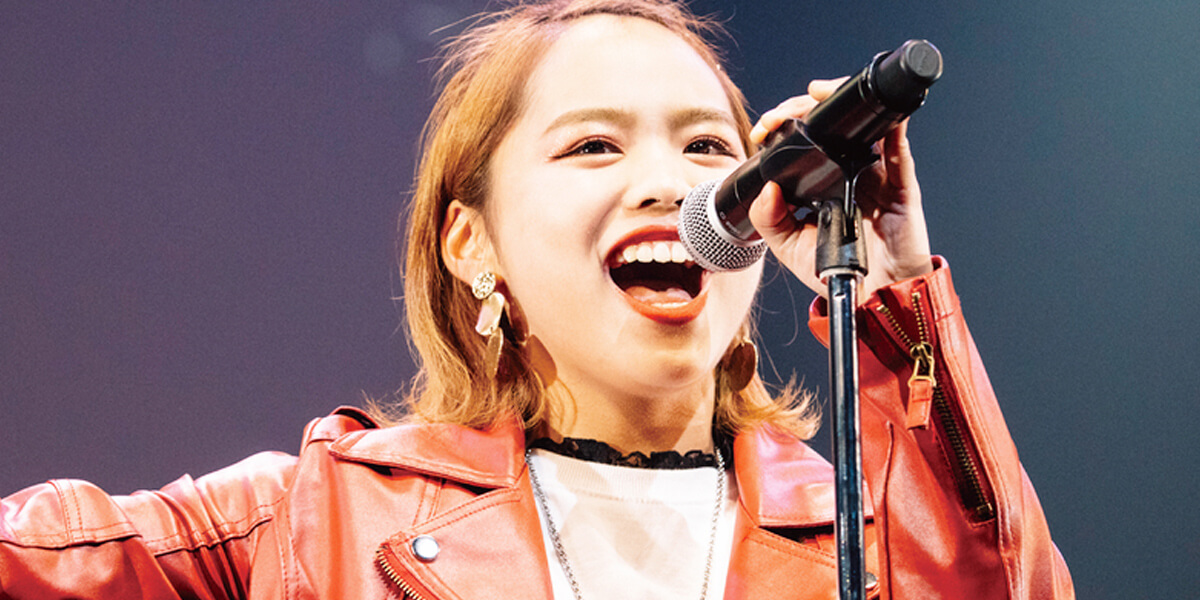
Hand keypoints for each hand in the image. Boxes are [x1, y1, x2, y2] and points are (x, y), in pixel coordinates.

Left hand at [747, 78, 933, 299]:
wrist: (875, 297)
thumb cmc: (836, 271)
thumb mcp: (789, 247)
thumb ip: (769, 220)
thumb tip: (766, 187)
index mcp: (823, 183)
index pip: (804, 143)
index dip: (785, 127)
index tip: (764, 129)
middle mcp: (849, 173)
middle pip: (831, 126)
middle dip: (805, 107)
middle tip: (784, 112)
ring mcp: (877, 176)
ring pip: (863, 127)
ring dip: (842, 103)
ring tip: (819, 93)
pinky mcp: (901, 186)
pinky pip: (899, 150)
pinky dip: (892, 127)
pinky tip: (879, 113)